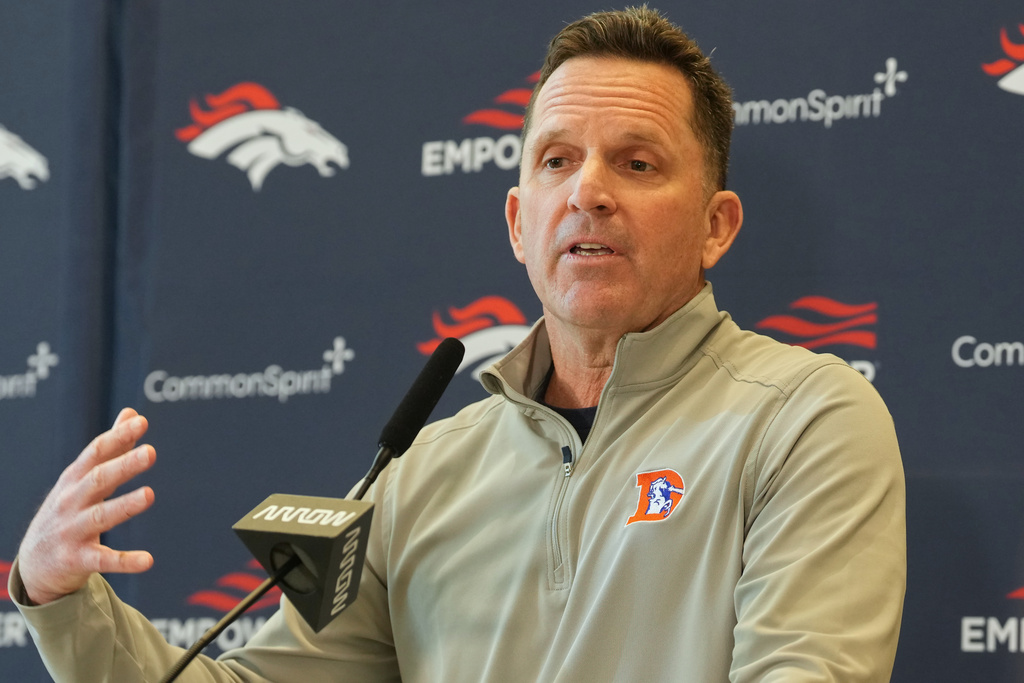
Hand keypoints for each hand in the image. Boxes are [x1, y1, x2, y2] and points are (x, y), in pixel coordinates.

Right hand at [18, 408, 156, 604]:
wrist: (34, 564)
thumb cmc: (67, 511)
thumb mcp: (81, 478)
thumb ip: (111, 447)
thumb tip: (132, 413)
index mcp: (75, 479)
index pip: (96, 453)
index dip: (118, 437)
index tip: (141, 422)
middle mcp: (71, 502)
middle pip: (98, 481)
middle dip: (123, 466)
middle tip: (151, 452)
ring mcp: (72, 532)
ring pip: (100, 517)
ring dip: (125, 505)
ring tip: (149, 495)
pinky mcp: (78, 560)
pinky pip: (103, 560)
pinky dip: (125, 561)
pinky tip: (148, 560)